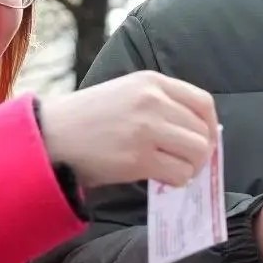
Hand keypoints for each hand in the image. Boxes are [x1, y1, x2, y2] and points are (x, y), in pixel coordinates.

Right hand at [40, 72, 216, 188]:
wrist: (51, 134)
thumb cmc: (87, 118)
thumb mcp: (126, 93)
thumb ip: (161, 104)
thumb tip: (199, 131)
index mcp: (151, 81)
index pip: (203, 103)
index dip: (210, 126)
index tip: (205, 140)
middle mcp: (153, 101)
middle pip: (203, 131)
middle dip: (202, 152)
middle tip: (187, 163)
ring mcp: (146, 129)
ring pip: (197, 153)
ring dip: (191, 168)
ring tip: (174, 171)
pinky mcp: (138, 158)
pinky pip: (179, 174)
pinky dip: (177, 181)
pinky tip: (162, 180)